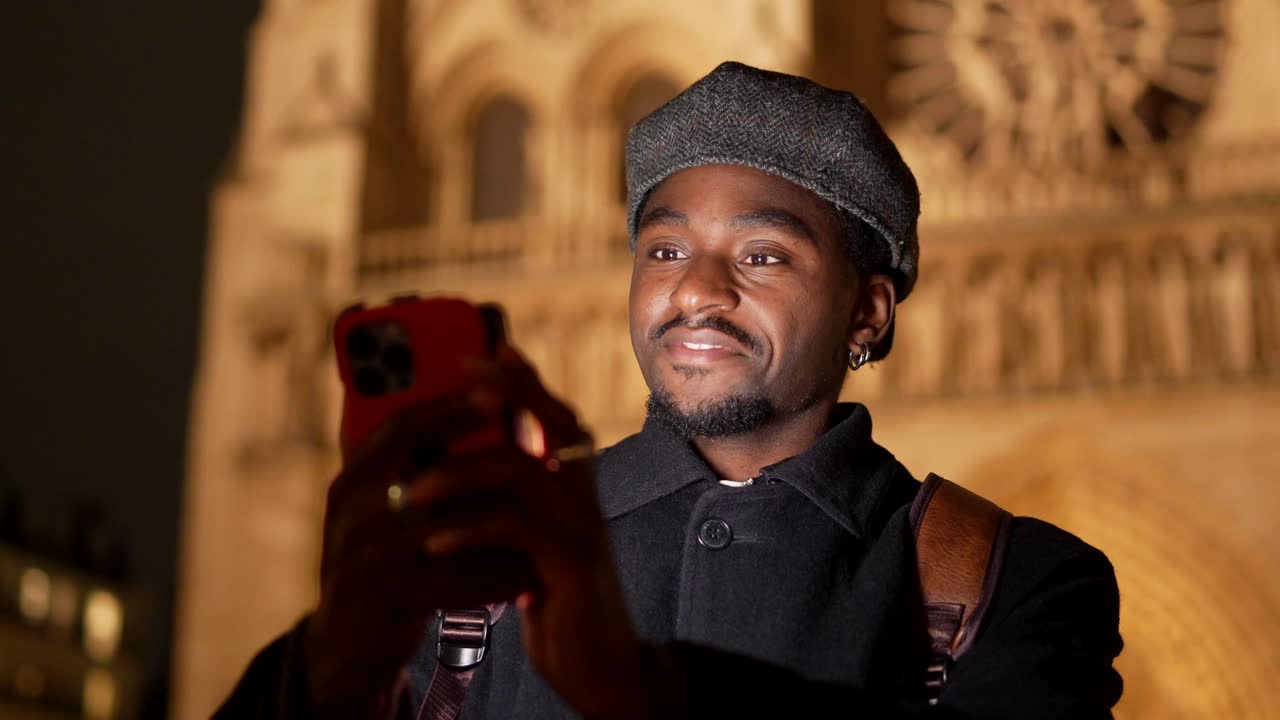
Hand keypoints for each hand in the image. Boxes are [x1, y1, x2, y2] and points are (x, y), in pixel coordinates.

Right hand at [303, 396, 536, 715]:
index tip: (496, 390)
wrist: (344, 643)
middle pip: (422, 475)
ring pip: (446, 532)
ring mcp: (361, 559)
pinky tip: (529, 576)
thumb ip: (420, 465)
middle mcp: (349, 513)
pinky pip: (453, 584)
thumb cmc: (382, 560)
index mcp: (353, 478)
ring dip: (500, 527)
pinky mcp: (383, 602)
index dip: (448, 407)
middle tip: (530, 453)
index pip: (398, 428)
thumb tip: (485, 407)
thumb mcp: (385, 508)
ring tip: (544, 518)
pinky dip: (494, 579)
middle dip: (481, 464)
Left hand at [415, 346, 677, 719]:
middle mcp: (587, 491)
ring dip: (457, 474)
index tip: (483, 348)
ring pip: (520, 472)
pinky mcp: (571, 564)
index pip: (554, 410)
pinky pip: (516, 530)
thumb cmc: (552, 591)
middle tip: (457, 374)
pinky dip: (468, 532)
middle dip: (505, 389)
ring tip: (408, 493)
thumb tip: (457, 456)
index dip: (522, 377)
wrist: (598, 661)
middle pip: (554, 419)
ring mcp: (582, 525)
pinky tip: (433, 545)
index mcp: (576, 479)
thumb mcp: (530, 534)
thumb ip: (510, 495)